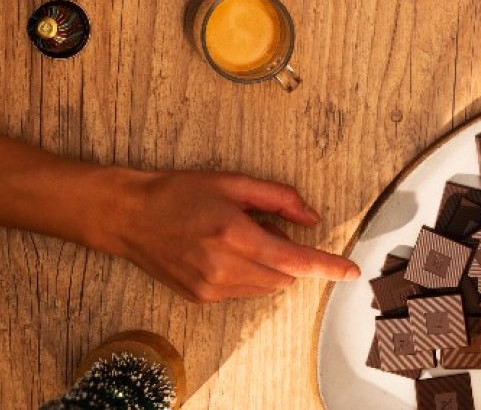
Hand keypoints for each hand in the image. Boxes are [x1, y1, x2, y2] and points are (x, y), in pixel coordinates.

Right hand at [104, 171, 359, 302]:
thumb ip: (278, 198)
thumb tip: (311, 217)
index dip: (326, 266)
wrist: (128, 216)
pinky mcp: (202, 297)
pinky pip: (244, 290)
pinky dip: (249, 273)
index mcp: (234, 236)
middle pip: (285, 276)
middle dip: (290, 255)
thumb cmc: (180, 193)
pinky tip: (225, 250)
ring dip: (270, 265)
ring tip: (240, 236)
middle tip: (266, 225)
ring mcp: (211, 288)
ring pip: (267, 286)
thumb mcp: (234, 182)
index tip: (351, 271)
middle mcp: (224, 268)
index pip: (294, 260)